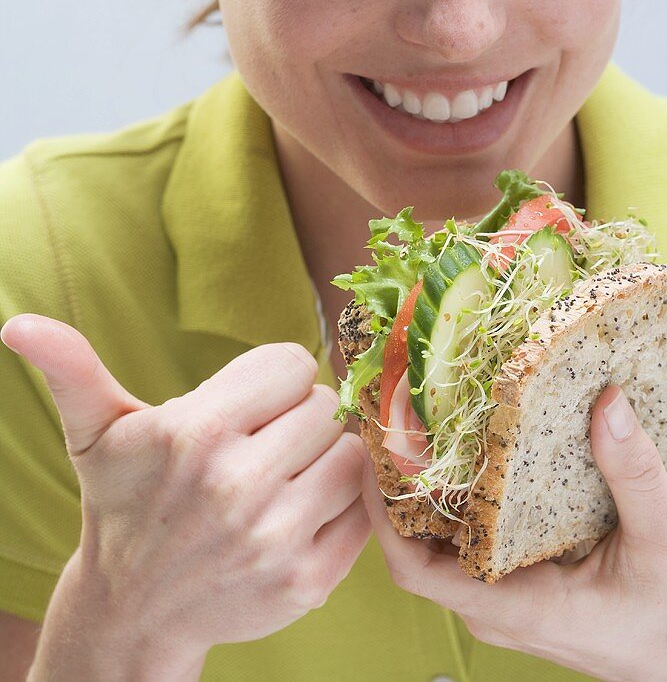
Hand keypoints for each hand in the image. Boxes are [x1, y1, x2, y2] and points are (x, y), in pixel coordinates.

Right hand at [1, 313, 369, 657]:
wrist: (132, 610)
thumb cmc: (122, 500)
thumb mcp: (95, 430)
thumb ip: (71, 367)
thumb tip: (17, 324)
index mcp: (195, 432)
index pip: (293, 362)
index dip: (272, 379)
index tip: (246, 405)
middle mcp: (238, 486)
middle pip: (324, 406)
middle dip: (296, 417)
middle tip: (261, 443)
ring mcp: (275, 539)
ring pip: (349, 455)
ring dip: (322, 460)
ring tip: (281, 475)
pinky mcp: (307, 582)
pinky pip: (363, 512)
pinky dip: (341, 507)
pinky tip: (298, 512)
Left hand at [362, 384, 666, 681]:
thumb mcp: (665, 543)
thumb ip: (633, 474)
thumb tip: (606, 402)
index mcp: (516, 605)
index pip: (414, 566)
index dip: (379, 510)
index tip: (368, 449)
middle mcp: (496, 604)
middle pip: (416, 544)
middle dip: (394, 480)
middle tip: (391, 409)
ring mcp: (504, 594)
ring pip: (441, 539)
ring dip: (423, 483)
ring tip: (416, 415)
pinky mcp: (519, 580)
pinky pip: (469, 537)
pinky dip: (458, 493)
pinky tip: (464, 446)